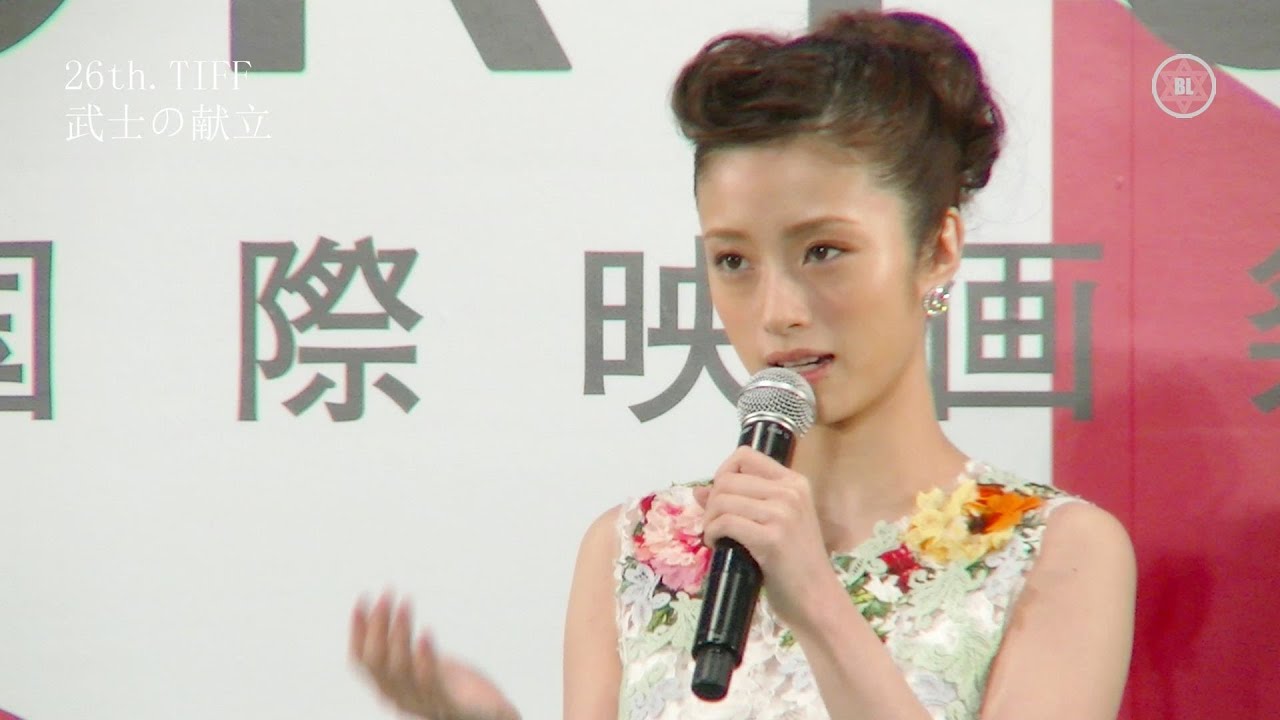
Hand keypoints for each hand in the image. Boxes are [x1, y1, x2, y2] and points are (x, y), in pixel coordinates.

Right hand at [349, 592, 520, 719]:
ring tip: (405, 605)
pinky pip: (432, 685)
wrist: (491, 716)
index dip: (358, 631)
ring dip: (400, 633)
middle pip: (378, 662)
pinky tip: (426, 634)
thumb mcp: (424, 661)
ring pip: (401, 670)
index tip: (363, 599)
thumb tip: (385, 613)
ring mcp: (424, 705)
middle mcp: (402, 698)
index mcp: (392, 687)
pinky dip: (425, 659)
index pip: (364, 660)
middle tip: (386, 595)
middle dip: (379, 625)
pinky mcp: (451, 708)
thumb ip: (404, 647)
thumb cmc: (458, 689)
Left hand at [693, 447, 834, 627]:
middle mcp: (790, 492)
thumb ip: (742, 502)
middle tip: (715, 526)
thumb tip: (698, 491)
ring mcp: (783, 514)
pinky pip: (725, 523)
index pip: (745, 455)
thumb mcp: (775, 524)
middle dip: (711, 502)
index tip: (720, 499)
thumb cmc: (796, 565)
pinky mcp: (771, 538)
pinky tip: (718, 545)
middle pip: (728, 479)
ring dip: (709, 520)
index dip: (722, 473)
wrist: (818, 600)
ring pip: (722, 500)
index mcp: (794, 482)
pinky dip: (713, 534)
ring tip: (716, 537)